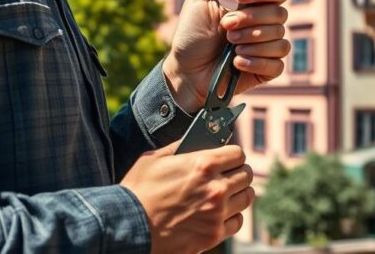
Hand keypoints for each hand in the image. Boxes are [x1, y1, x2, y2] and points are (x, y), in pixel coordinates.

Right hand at [120, 144, 253, 252]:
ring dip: (238, 193)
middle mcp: (216, 188)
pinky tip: (221, 213)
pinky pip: (237, 221)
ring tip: (228, 193)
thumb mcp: (155, 158)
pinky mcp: (213, 234)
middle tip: (228, 174)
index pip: (238, 154)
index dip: (232, 154)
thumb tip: (197, 140)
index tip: (228, 158)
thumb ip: (181, 147)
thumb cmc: (138, 190)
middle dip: (238, 171)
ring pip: (246, 197)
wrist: (127, 226)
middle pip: (246, 174)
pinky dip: (232, 216)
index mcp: (204, 164)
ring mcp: (217, 213)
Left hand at [165, 0, 290, 111]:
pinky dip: (256, 60)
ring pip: (280, 37)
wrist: (184, 71)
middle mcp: (264, 24)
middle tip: (226, 27)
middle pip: (280, 14)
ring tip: (229, 46)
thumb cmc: (191, 36)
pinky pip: (278, 61)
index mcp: (252, 6)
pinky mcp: (268, 69)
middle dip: (250, 19)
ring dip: (250, 40)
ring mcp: (268, 47)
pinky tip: (237, 61)